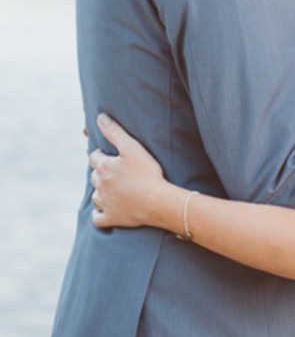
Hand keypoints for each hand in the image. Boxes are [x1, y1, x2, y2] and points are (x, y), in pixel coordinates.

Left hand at [89, 114, 164, 229]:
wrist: (156, 201)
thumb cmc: (146, 172)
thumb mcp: (131, 147)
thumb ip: (115, 131)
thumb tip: (100, 117)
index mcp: (104, 167)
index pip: (94, 157)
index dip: (99, 154)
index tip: (104, 153)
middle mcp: (100, 185)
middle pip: (94, 175)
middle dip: (100, 171)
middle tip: (110, 169)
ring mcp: (105, 203)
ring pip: (95, 195)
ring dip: (100, 191)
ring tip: (108, 188)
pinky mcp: (112, 218)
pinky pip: (98, 219)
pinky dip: (98, 215)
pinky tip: (100, 212)